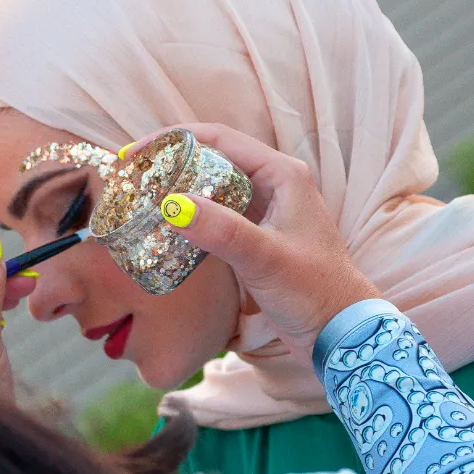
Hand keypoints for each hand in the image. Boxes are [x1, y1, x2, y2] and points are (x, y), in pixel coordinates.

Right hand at [125, 124, 380, 358]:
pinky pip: (215, 218)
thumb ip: (220, 230)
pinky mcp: (255, 240)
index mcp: (282, 174)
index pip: (218, 139)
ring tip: (139, 200)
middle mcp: (273, 186)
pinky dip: (189, 219)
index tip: (136, 153)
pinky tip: (164, 230)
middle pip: (210, 160)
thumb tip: (171, 204)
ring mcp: (264, 213)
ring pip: (211, 190)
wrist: (341, 334)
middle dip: (170, 165)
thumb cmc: (315, 292)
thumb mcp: (264, 258)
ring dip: (177, 192)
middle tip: (131, 178)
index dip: (173, 140)